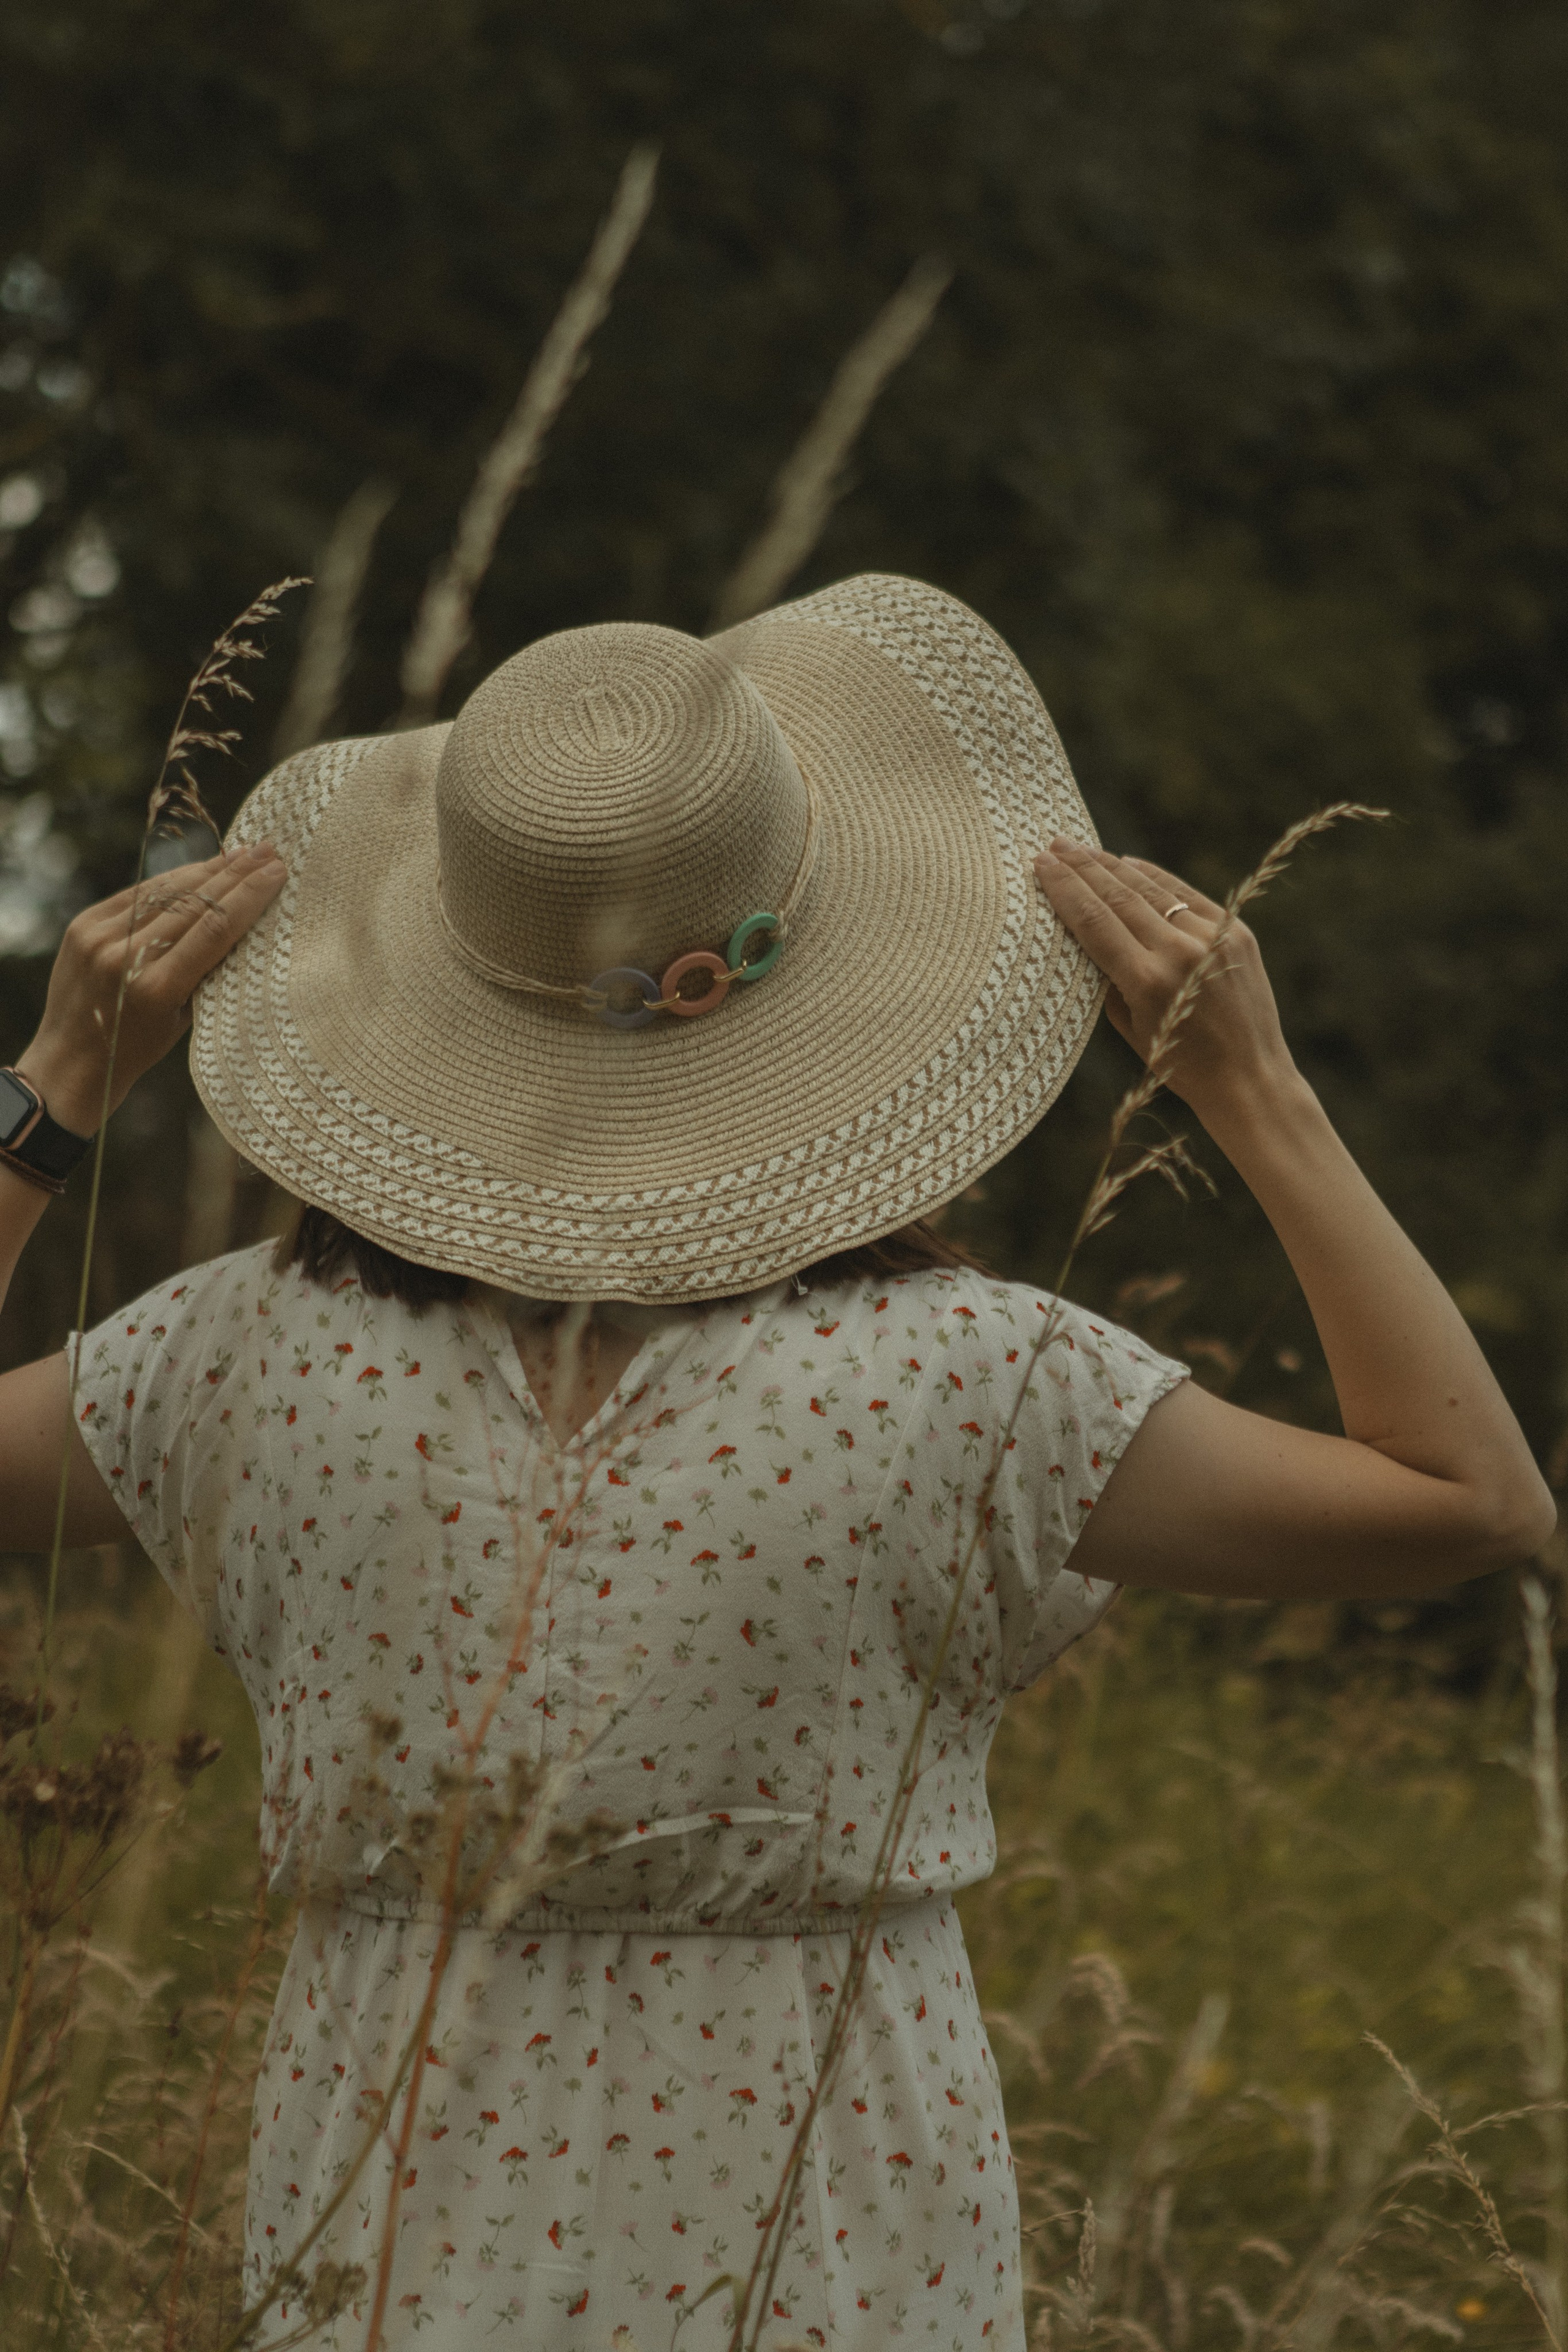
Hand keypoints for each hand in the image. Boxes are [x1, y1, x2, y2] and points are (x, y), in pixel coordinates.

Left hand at [13, 844, 286, 1134]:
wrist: (70, 1062)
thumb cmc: (139, 1049)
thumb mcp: (185, 1018)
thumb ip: (208, 970)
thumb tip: (242, 917)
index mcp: (155, 988)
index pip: (214, 928)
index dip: (249, 896)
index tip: (277, 873)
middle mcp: (124, 957)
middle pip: (192, 902)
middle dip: (234, 874)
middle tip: (267, 850)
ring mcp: (98, 938)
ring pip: (164, 892)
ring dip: (206, 870)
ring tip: (240, 854)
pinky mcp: (83, 925)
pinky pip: (137, 895)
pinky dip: (171, 882)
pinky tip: (198, 870)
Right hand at [1035, 837, 1295, 1130]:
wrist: (1248, 1077)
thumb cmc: (1178, 1061)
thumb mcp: (1129, 1026)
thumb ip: (1106, 977)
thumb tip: (1084, 931)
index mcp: (1147, 982)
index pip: (1094, 921)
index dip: (1064, 890)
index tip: (1040, 866)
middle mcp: (1180, 952)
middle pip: (1118, 897)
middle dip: (1082, 868)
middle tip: (1053, 845)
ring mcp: (1213, 938)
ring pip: (1152, 890)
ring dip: (1113, 866)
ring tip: (1083, 849)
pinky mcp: (1236, 931)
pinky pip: (1186, 895)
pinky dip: (1155, 878)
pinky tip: (1129, 863)